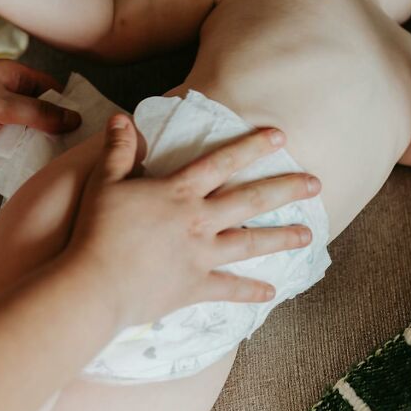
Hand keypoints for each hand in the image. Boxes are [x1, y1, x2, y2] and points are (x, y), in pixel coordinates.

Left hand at [0, 60, 80, 149]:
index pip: (51, 87)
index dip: (67, 104)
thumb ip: (41, 113)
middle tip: (71, 147)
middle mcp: (4, 88)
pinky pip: (2, 138)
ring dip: (30, 140)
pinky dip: (10, 148)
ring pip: (20, 125)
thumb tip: (72, 119)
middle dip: (52, 126)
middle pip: (37, 108)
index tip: (83, 124)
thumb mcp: (5, 105)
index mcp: (14, 74)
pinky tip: (23, 162)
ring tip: (52, 158)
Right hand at [67, 115, 320, 325]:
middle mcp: (198, 221)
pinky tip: (273, 292)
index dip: (251, 146)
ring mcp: (201, 255)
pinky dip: (251, 291)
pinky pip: (230, 289)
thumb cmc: (96, 231)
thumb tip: (121, 117)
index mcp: (179, 193)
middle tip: (316, 183)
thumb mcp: (104, 182)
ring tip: (309, 234)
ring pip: (250, 243)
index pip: (222, 162)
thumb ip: (118, 150)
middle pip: (250, 200)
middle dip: (286, 189)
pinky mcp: (195, 286)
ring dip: (282, 238)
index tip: (280, 136)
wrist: (94, 285)